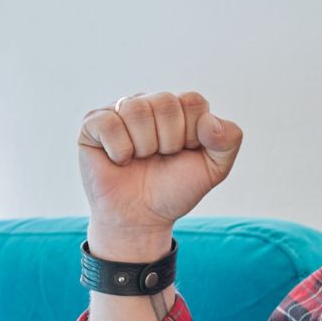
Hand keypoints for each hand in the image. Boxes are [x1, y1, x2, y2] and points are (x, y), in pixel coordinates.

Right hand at [78, 91, 243, 259]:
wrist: (142, 218)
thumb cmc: (174, 190)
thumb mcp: (214, 169)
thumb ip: (228, 140)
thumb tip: (208, 121)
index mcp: (178, 108)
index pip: (192, 101)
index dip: (192, 134)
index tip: (184, 153)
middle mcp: (148, 103)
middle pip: (165, 103)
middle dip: (168, 141)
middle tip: (160, 159)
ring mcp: (119, 111)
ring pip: (137, 110)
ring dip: (144, 146)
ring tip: (140, 160)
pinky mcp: (93, 124)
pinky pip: (109, 123)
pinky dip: (119, 150)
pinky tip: (119, 160)